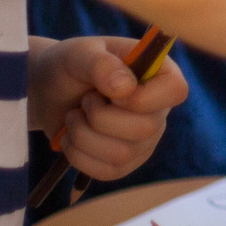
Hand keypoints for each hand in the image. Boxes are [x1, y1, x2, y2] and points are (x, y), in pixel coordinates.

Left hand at [30, 35, 190, 182]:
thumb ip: (101, 64)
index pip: (176, 91)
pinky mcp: (124, 163)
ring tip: (73, 117)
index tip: (112, 92)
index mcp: (158, 74)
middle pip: (146, 129)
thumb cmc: (69, 66)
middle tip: (84, 101)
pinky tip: (70, 137)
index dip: (143, 98)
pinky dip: (78, 155)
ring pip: (122, 154)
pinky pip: (108, 171)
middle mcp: (158, 110)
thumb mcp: (79, 54)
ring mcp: (144, 140)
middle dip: (100, 117)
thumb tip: (125, 88)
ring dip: (83, 135)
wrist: (48, 91)